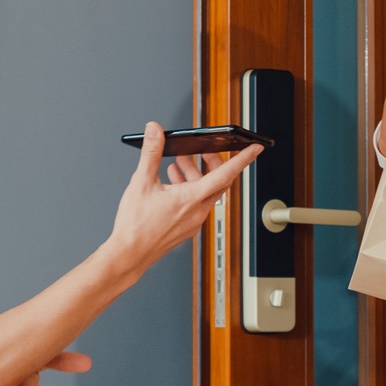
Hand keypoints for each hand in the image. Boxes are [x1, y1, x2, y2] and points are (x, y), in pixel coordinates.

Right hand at [105, 122, 260, 272]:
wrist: (129, 254)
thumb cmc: (135, 226)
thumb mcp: (141, 182)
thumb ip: (151, 153)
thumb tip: (155, 132)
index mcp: (191, 199)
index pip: (225, 174)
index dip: (243, 159)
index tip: (255, 149)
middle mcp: (198, 212)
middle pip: (218, 182)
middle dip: (212, 162)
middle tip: (202, 150)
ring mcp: (194, 222)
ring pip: (206, 193)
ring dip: (196, 175)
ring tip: (178, 164)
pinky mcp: (187, 228)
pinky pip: (197, 204)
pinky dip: (190, 190)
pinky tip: (172, 184)